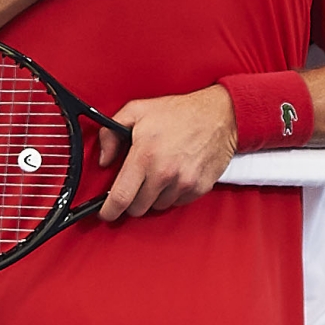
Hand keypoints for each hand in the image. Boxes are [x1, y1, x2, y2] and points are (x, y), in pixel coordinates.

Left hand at [96, 85, 236, 220]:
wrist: (219, 115)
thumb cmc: (179, 112)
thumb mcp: (136, 111)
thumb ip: (111, 133)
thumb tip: (104, 159)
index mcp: (145, 156)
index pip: (121, 197)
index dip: (109, 210)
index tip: (106, 213)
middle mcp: (164, 173)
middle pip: (138, 208)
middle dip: (132, 199)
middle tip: (135, 184)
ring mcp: (183, 183)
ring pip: (157, 206)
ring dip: (154, 196)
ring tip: (158, 173)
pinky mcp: (199, 188)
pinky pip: (177, 203)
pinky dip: (172, 194)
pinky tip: (174, 175)